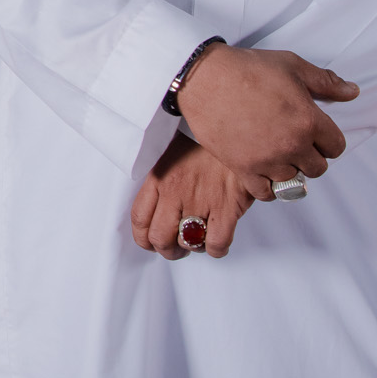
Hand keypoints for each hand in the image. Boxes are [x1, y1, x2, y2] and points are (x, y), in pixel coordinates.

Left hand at [130, 133, 269, 259]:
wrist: (237, 127)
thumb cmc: (206, 142)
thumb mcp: (173, 154)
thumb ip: (162, 179)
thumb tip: (158, 206)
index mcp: (159, 178)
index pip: (139, 218)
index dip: (143, 238)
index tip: (151, 242)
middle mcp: (176, 191)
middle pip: (159, 237)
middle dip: (167, 250)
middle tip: (177, 248)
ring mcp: (201, 199)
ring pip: (187, 242)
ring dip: (193, 247)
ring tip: (199, 239)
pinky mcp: (227, 206)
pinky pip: (217, 243)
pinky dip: (217, 249)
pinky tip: (219, 240)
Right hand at [177, 43, 357, 182]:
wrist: (204, 78)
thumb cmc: (247, 68)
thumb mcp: (292, 66)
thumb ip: (326, 82)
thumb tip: (352, 92)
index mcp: (309, 120)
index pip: (336, 147)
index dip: (328, 139)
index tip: (316, 133)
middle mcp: (292, 145)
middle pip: (317, 168)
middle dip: (310, 155)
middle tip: (295, 142)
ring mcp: (267, 160)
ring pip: (293, 181)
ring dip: (289, 169)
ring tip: (277, 155)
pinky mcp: (243, 168)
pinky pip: (265, 193)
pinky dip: (268, 186)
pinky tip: (265, 173)